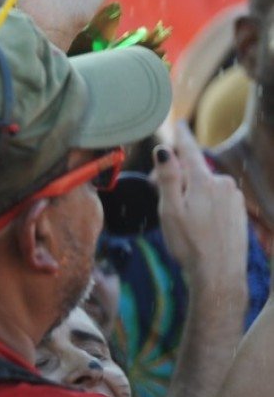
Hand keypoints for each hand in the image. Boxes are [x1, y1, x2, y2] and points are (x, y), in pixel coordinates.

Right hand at [155, 123, 248, 290]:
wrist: (219, 272)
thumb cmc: (189, 244)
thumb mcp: (170, 211)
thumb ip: (168, 178)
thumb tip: (164, 151)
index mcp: (204, 182)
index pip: (189, 152)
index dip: (181, 138)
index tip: (178, 124)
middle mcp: (223, 184)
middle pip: (195, 172)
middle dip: (177, 178)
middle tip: (157, 198)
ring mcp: (234, 197)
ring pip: (206, 187)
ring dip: (191, 194)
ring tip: (180, 218)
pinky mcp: (239, 210)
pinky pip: (217, 199)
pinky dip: (205, 205)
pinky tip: (198, 225)